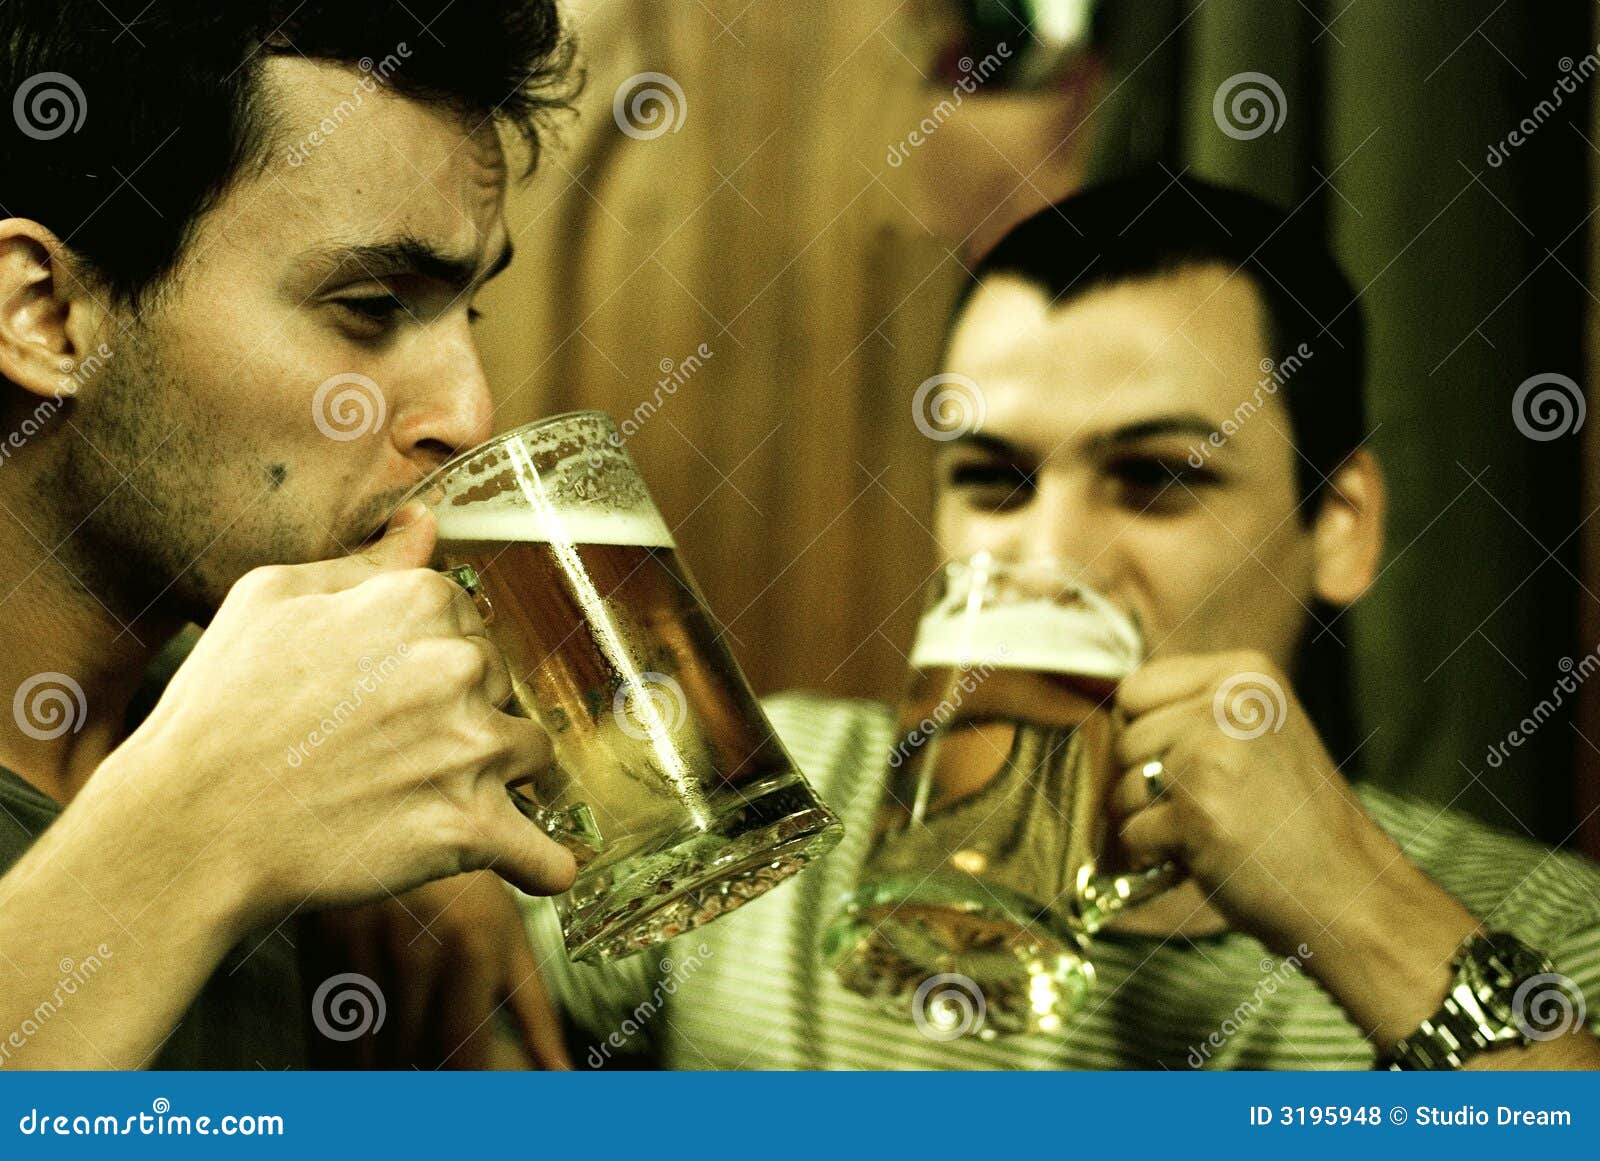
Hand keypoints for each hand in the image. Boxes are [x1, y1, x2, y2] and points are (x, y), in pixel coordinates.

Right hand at [97, 501, 576, 932]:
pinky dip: (544, 865)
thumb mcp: (272, 599)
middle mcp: (459, 666)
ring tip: (435, 798)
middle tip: (395, 748)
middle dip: (463, 713)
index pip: (470, 625)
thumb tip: (423, 526)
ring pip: (529, 755)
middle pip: (500, 686)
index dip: (433, 659)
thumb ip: (367, 564)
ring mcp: (472, 748)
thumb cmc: (218, 711)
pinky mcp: (471, 828)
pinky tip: (546, 871)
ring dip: (497, 776)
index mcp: (421, 602)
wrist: (188, 826)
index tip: (394, 689)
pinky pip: (544, 854)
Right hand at [305, 872, 569, 1069]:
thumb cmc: (465, 886)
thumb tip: (563, 1076)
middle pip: (413, 1056)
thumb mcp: (507, 935)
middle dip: (418, 1079)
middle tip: (423, 1080)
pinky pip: (324, 1026)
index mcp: (474, 946)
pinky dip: (339, 1057)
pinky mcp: (323, 944)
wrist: (399, 816)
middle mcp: (419, 947)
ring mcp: (366, 945)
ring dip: (378, 1071)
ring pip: (365, 1049)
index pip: (463, 1050)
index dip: (461, 1085)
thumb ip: (534, 1012)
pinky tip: (354, 1061)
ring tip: (393, 1071)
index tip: (462, 1095)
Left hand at [1108, 651, 1409, 955]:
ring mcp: (1211, 755)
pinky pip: (1132, 832)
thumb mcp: (1258, 729)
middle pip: (1125, 736)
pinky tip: (1204, 855)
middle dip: (1145, 779)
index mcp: (1245, 672)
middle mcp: (1228, 702)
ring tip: (1208, 829)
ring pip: (1122, 784)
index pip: (1136, 688)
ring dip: (1149, 819)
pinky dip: (1156, 855)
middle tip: (1204, 804)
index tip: (1184, 761)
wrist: (1350, 889)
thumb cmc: (1294, 817)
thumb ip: (1194, 708)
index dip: (1145, 732)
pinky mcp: (1196, 812)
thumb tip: (1109, 712)